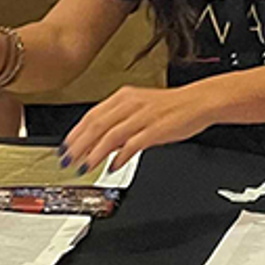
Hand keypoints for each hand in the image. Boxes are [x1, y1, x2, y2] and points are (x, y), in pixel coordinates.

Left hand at [60, 85, 217, 173]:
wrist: (199, 102)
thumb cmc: (171, 107)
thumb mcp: (140, 109)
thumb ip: (119, 125)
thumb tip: (101, 144)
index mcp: (123, 97)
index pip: (91, 116)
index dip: (75, 134)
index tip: (65, 148)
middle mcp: (130, 104)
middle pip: (96, 126)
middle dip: (79, 146)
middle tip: (69, 161)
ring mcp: (142, 116)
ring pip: (110, 136)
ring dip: (95, 153)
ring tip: (86, 167)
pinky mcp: (155, 129)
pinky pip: (132, 145)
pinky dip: (120, 157)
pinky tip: (112, 167)